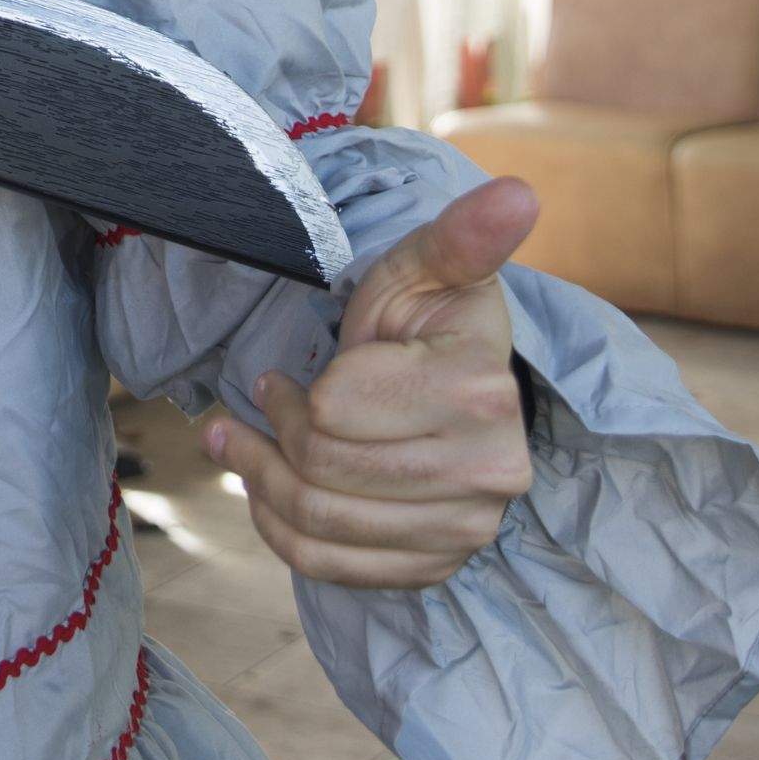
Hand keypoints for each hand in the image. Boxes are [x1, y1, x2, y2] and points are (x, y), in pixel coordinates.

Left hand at [201, 177, 541, 589]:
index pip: (337, 409)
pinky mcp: (437, 566)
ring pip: (320, 521)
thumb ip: (459, 236)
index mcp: (483, 389)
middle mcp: (491, 470)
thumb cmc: (424, 322)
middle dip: (270, 434)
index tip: (285, 372)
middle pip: (323, 469)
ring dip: (259, 480)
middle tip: (260, 405)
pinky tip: (262, 492)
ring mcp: (468, 528)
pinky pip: (331, 567)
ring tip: (241, 444)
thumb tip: (517, 192)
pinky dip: (279, 531)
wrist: (446, 393)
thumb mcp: (428, 269)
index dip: (296, 389)